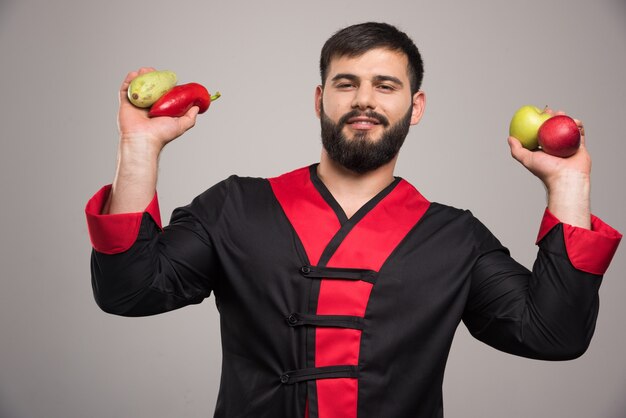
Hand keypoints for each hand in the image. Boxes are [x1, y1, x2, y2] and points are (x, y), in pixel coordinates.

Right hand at [117, 68, 198, 151]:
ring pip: (137, 86)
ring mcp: (136, 104)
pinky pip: (125, 89)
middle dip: (151, 76)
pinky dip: (129, 80)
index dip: (163, 83)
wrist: (144, 139)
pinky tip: (134, 74)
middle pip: (149, 87)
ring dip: (140, 76)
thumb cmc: (161, 134)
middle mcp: (147, 106)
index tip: (165, 76)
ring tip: (144, 71)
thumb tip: (197, 107)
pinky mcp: (125, 103)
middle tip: (153, 71)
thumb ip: (190, 117)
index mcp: (159, 109)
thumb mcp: (181, 125)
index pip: (161, 92)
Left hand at [508, 109, 590, 228]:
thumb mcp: (527, 159)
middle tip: (550, 111)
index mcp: (542, 149)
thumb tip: (510, 138)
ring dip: (565, 119)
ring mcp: (567, 146)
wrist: (566, 178)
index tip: (536, 114)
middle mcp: (555, 147)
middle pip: (553, 128)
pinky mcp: (579, 146)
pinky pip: (579, 133)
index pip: (539, 132)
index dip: (537, 122)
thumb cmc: (546, 170)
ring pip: (566, 128)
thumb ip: (517, 150)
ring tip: (562, 114)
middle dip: (552, 117)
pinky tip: (574, 121)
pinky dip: (578, 126)